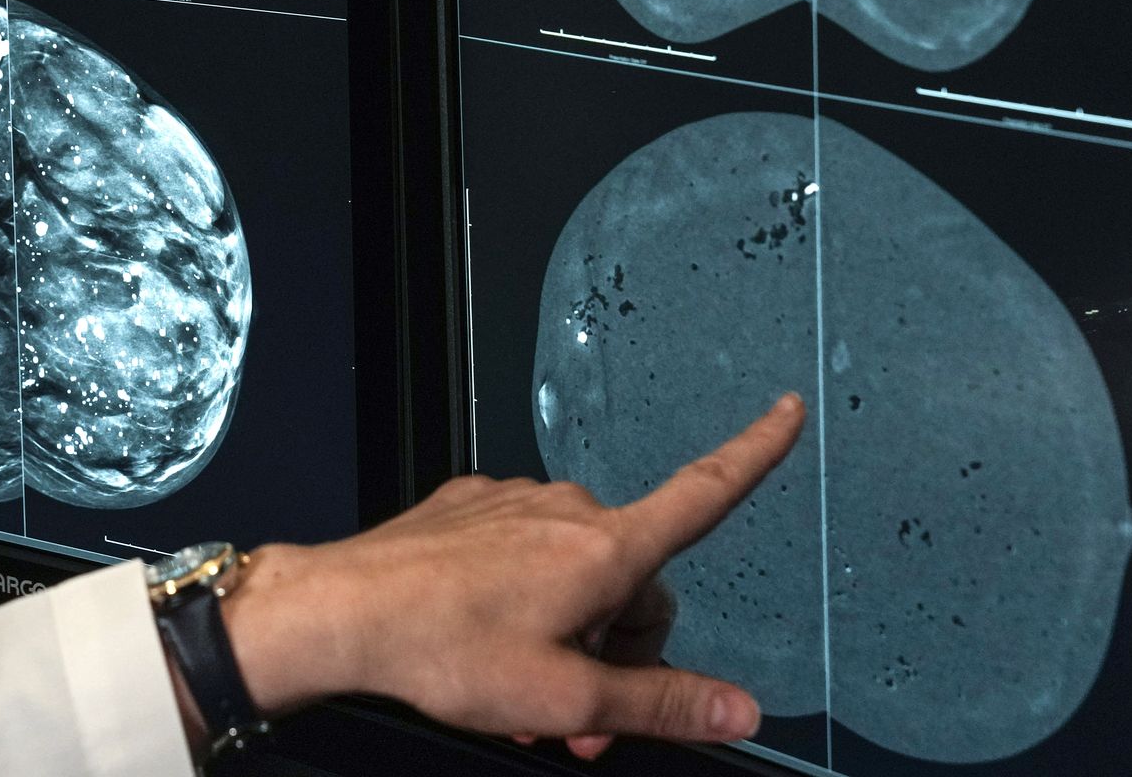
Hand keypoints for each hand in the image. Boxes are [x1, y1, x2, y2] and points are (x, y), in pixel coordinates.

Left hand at [212, 392, 806, 761]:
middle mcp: (567, 509)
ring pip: (576, 569)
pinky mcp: (472, 505)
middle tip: (577, 718)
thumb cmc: (443, 649)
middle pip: (635, 578)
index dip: (755, 452)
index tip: (787, 412)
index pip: (704, 492)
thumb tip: (737, 708)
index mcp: (605, 548)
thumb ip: (658, 703)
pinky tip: (485, 636)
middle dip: (620, 646)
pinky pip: (523, 549)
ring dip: (568, 630)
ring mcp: (516, 501)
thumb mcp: (563, 699)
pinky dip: (522, 596)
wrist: (344, 612)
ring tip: (521, 689)